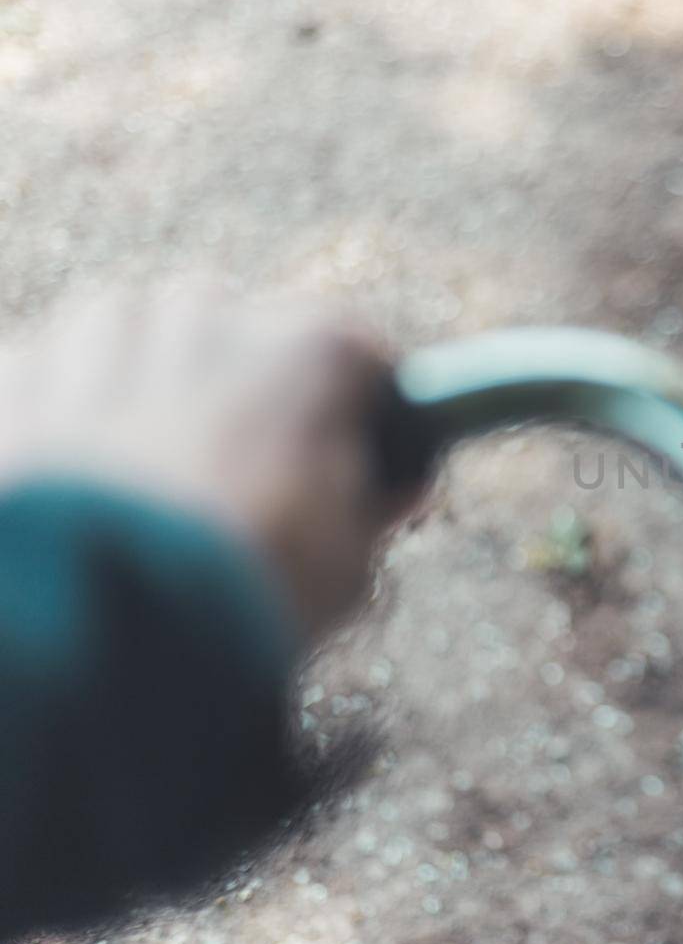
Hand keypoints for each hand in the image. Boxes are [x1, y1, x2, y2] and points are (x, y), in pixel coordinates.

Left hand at [0, 294, 421, 638]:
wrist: (93, 632)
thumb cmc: (247, 592)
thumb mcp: (344, 561)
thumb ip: (367, 504)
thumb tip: (384, 488)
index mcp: (306, 347)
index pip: (356, 350)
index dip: (364, 403)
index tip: (363, 444)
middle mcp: (205, 312)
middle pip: (239, 332)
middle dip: (242, 389)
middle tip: (243, 475)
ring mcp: (96, 333)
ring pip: (136, 340)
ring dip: (149, 392)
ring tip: (148, 486)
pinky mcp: (13, 370)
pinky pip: (54, 378)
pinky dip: (69, 420)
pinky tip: (80, 492)